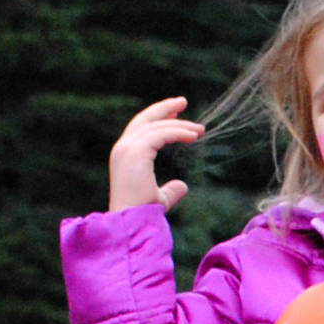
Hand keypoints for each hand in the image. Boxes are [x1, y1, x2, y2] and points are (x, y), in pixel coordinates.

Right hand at [110, 96, 203, 211]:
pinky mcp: (136, 152)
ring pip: (156, 126)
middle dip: (164, 108)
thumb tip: (183, 186)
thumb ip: (170, 191)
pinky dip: (178, 132)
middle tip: (184, 101)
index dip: (159, 118)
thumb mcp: (160, 199)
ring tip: (200, 130)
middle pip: (144, 119)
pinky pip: (161, 134)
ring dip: (180, 124)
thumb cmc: (143, 214)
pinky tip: (194, 136)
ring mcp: (127, 149)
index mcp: (124, 156)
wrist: (132, 222)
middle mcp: (122, 148)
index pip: (140, 128)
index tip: (178, 114)